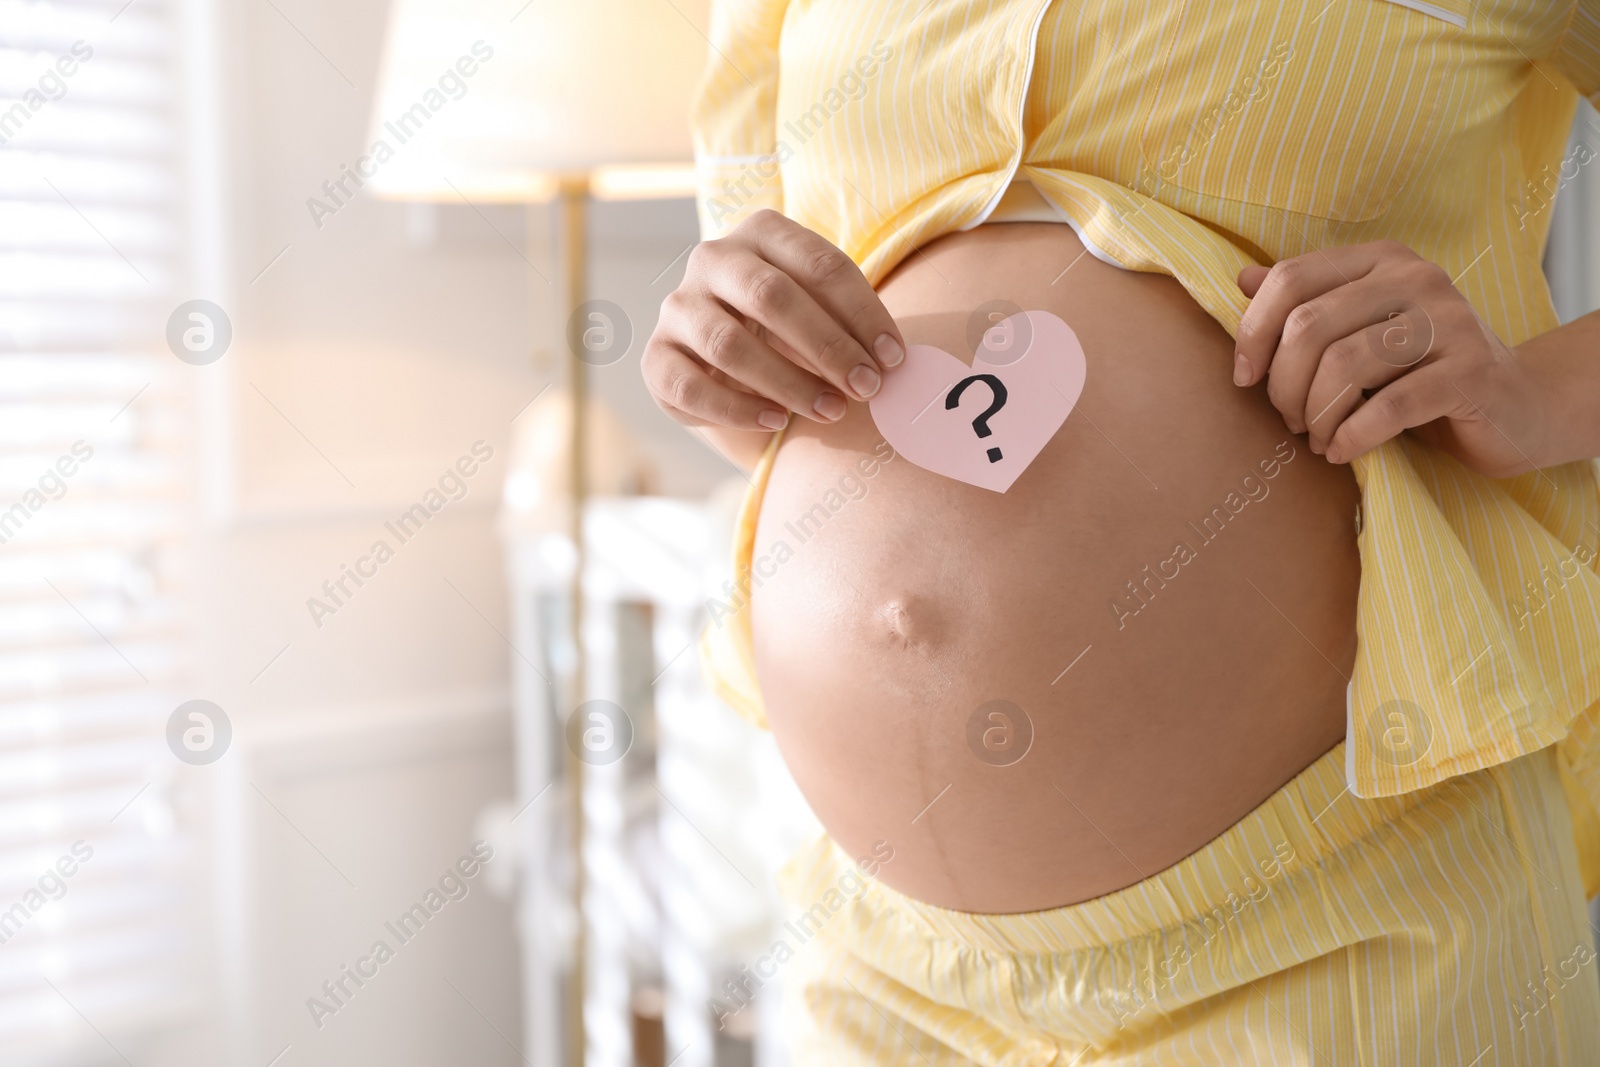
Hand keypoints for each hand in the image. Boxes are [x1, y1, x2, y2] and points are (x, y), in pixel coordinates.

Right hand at [643, 209, 904, 431]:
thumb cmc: (791, 336)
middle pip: (771, 296)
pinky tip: (777, 422)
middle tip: (866, 388)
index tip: (893, 358)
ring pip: (729, 345)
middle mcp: (713, 259)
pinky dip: (738, 409)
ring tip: (831, 411)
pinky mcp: (657, 358)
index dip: (862, 312)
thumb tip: (891, 362)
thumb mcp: (821, 314)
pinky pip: (692, 386)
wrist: (729, 371)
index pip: (819, 264)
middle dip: (827, 346)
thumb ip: (849, 325)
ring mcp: (678, 306)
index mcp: (762, 233)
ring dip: (788, 383)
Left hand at [1234, 241, 1550, 476]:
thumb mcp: (1359, 333)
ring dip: (1315, 415)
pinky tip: (1341, 451)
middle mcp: (1416, 279)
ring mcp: (1449, 322)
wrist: (1517, 406)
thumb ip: (1307, 303)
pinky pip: (1387, 407)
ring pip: (1343, 365)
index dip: (1253, 332)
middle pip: (1309, 326)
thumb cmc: (1420, 372)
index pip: (1291, 279)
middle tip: (1290, 419)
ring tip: (1316, 437)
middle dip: (1283, 385)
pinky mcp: (1471, 372)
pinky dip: (1351, 437)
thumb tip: (1242, 280)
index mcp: (1381, 261)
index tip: (1244, 378)